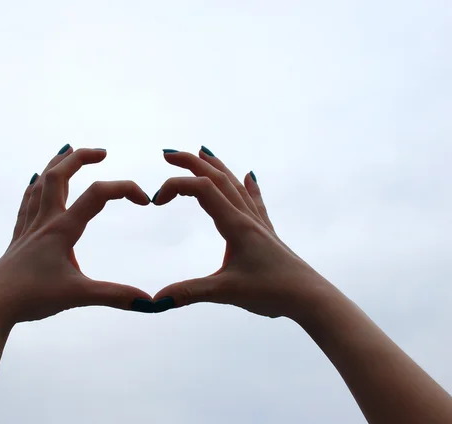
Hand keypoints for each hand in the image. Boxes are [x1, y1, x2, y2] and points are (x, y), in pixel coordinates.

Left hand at [0, 146, 152, 325]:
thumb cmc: (32, 298)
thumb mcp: (79, 296)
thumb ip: (115, 296)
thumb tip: (149, 303)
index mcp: (62, 230)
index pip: (97, 195)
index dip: (124, 189)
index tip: (145, 201)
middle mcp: (45, 221)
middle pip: (59, 176)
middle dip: (81, 158)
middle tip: (102, 152)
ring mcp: (29, 227)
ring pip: (41, 184)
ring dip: (56, 164)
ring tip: (68, 150)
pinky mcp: (19, 237)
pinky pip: (27, 202)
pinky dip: (35, 186)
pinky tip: (35, 180)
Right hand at [153, 147, 328, 318]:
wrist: (310, 297)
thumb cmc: (272, 292)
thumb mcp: (226, 293)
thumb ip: (190, 293)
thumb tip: (156, 300)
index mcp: (236, 225)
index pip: (202, 189)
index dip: (176, 186)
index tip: (156, 201)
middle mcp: (246, 218)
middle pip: (217, 178)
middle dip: (191, 162)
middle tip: (168, 154)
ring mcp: (258, 223)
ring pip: (235, 185)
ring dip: (216, 167)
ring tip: (202, 152)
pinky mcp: (267, 233)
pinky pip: (255, 201)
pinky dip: (249, 186)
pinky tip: (251, 176)